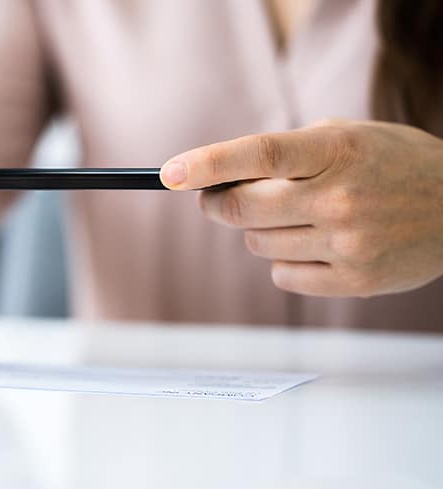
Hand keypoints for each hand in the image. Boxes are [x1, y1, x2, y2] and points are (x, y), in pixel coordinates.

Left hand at [159, 119, 442, 296]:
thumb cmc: (390, 165)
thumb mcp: (345, 137)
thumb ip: (284, 153)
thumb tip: (217, 178)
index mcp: (337, 150)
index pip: (258, 154)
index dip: (207, 164)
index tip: (169, 174)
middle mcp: (341, 197)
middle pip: (243, 208)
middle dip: (214, 204)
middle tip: (213, 199)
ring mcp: (349, 243)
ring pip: (256, 244)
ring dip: (257, 231)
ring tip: (293, 217)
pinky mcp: (355, 281)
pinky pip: (282, 276)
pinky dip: (284, 261)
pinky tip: (314, 244)